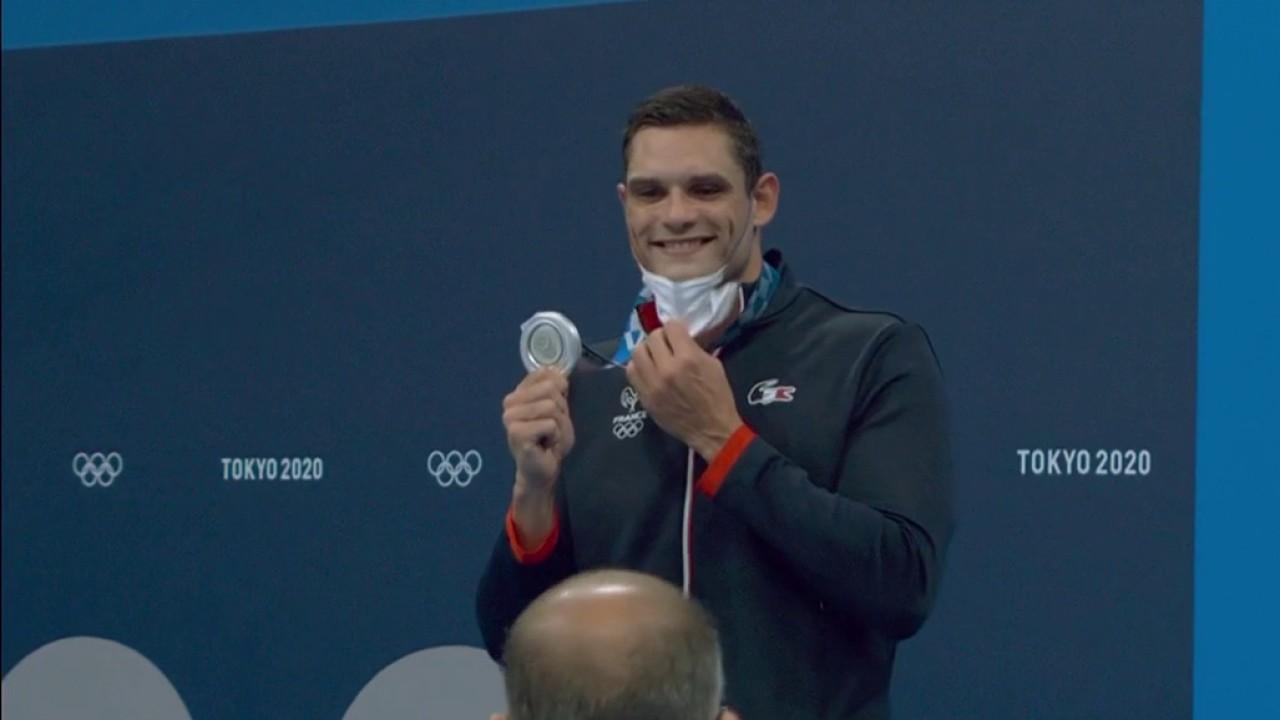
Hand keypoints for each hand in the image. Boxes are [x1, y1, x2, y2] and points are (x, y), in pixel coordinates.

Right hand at [502, 368, 573, 545]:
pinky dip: (555, 436)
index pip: (546, 374)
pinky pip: (550, 424)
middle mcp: (509, 401)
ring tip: (548, 436)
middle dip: (561, 410)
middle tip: (552, 427)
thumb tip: (558, 372)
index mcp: (519, 392)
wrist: (542, 470)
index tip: (553, 412)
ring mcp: (510, 416)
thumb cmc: (550, 439)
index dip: (560, 392)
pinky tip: (545, 445)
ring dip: (558, 424)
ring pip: (551, 406)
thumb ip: (556, 388)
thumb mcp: (558, 408)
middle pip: (551, 389)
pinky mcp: (516, 432)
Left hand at [625, 320, 743, 460]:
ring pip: (637, 352)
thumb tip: (680, 338)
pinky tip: (648, 370)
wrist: (711, 430)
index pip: (671, 327)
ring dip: (647, 351)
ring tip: (655, 357)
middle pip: (652, 338)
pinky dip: (639, 367)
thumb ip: (694, 348)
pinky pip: (631, 373)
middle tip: (667, 345)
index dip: (676, 328)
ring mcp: (652, 384)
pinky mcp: (644, 397)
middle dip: (661, 338)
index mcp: (687, 358)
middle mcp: (666, 369)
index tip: (678, 334)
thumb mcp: (713, 365)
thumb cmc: (718, 397)